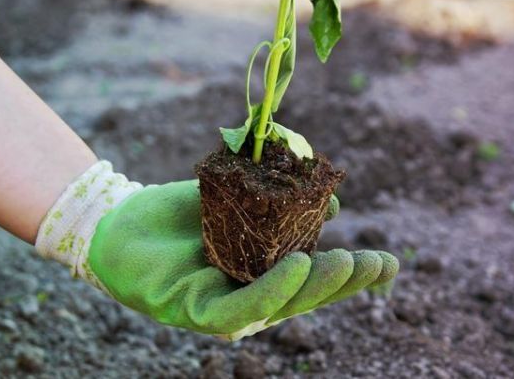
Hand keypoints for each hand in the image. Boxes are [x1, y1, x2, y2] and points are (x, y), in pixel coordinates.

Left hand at [36, 162, 398, 339]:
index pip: (315, 278)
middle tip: (380, 264)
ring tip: (349, 262)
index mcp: (263, 274)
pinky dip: (273, 290)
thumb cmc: (182, 213)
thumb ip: (284, 204)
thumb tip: (333, 203)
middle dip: (345, 282)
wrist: (123, 221)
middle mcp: (250, 297)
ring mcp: (226, 309)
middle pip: (305, 296)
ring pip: (281, 305)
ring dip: (317, 286)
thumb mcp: (241, 200)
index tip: (390, 263)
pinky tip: (298, 266)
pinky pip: (242, 307)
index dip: (353, 275)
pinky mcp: (198, 312)